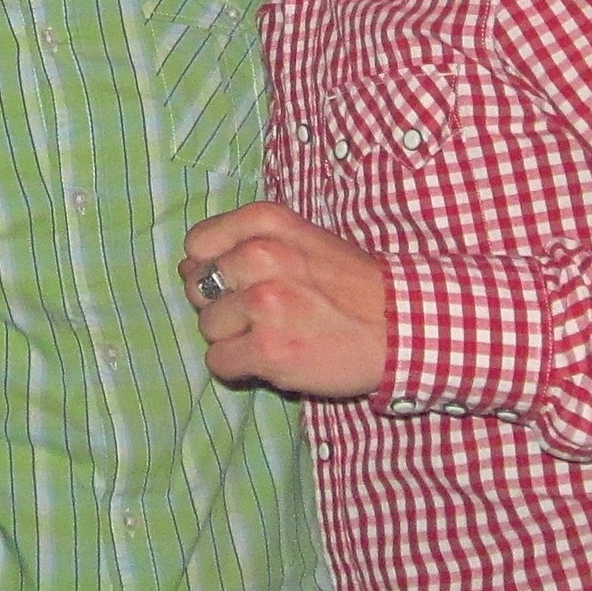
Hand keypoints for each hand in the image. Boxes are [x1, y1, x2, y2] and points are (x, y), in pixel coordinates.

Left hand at [180, 202, 387, 399]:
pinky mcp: (268, 349)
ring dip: (233, 338)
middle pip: (197, 288)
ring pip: (207, 327)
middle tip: (264, 314)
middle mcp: (260, 256)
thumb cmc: (352, 285)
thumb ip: (245, 244)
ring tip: (275, 335)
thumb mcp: (302, 239)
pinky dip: (239, 367)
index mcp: (267, 223)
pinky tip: (272, 358)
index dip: (211, 268)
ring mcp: (263, 304)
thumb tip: (187, 266)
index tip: (239, 281)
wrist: (403, 327)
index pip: (197, 244)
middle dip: (223, 305)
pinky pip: (218, 362)